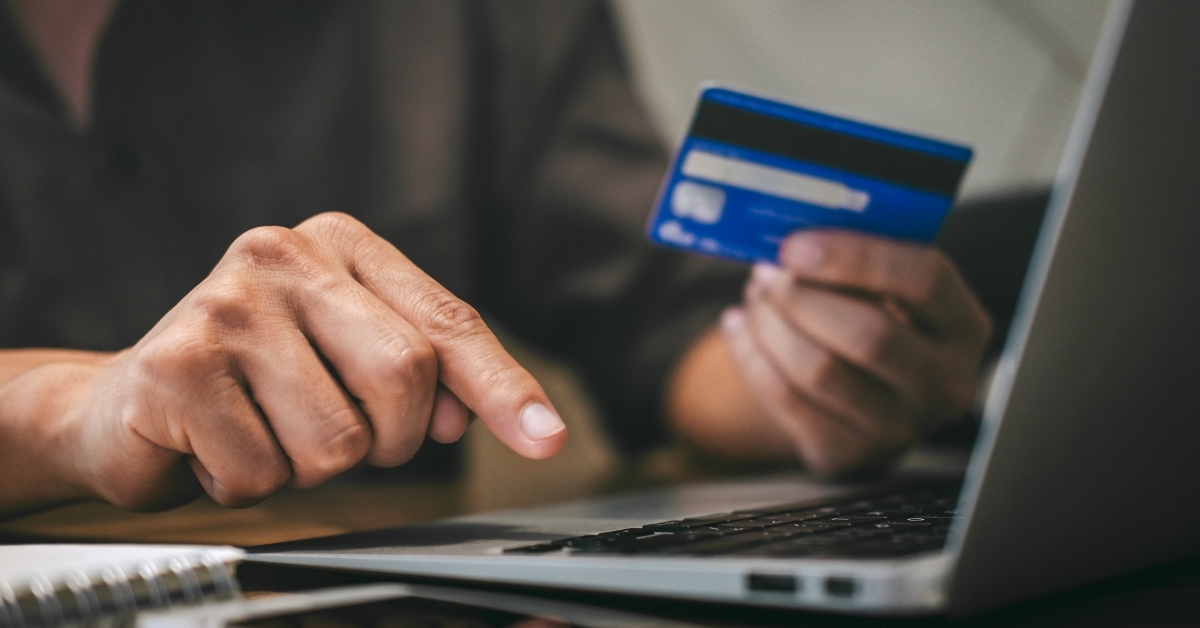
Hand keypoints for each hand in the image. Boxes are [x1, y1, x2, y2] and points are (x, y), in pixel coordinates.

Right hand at [57, 213, 566, 509]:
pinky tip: (217, 443)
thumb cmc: (257, 381)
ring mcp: (226, 302)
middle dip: (386, 437)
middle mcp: (283, 252)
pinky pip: (265, 471)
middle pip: (404, 376)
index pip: (446, 321)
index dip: (501, 385)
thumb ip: (424, 376)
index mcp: (341, 244)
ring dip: (309, 466)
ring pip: (338, 440)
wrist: (127, 402)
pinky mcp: (177, 363)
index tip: (546, 437)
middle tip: (336, 429)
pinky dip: (249, 483)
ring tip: (264, 428)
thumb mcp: (349, 359)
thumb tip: (470, 416)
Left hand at [719, 230, 990, 475]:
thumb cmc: (875, 319)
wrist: (866, 396)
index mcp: (963, 327)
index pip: (925, 281)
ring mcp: (898, 428)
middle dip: (802, 297)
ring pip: (819, 371)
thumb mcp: (887, 289)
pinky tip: (739, 325)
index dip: (856, 257)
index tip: (797, 245)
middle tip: (768, 273)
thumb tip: (793, 242)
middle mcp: (944, 384)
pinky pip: (785, 399)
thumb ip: (856, 263)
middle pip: (869, 335)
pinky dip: (750, 354)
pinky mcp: (845, 452)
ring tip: (755, 296)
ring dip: (771, 325)